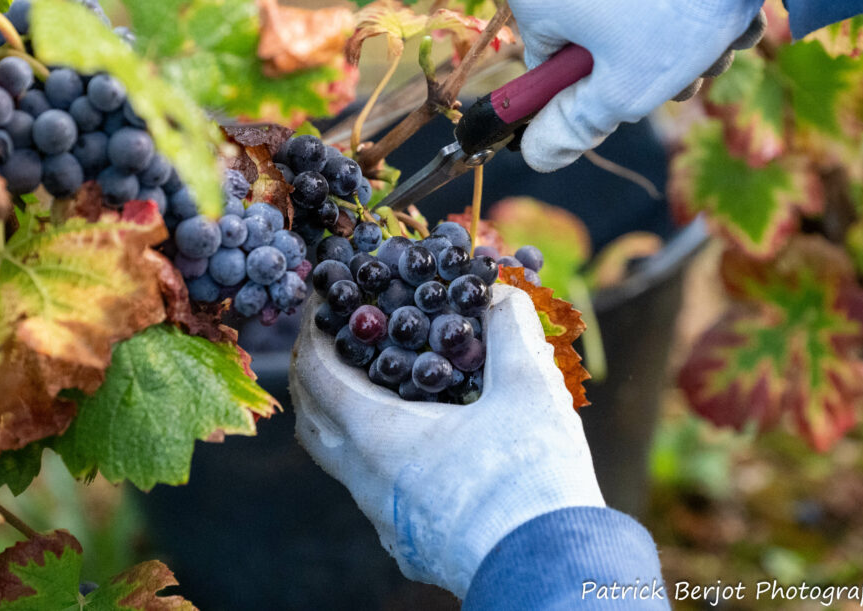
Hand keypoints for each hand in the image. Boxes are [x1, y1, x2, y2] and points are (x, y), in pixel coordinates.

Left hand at [289, 285, 602, 597]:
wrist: (550, 569)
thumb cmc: (533, 478)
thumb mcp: (530, 389)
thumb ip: (510, 331)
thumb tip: (500, 294)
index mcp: (376, 437)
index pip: (314, 375)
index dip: (312, 330)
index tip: (323, 299)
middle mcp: (365, 482)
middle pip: (313, 420)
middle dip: (316, 373)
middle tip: (340, 338)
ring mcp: (383, 519)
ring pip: (340, 461)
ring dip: (345, 416)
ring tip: (377, 383)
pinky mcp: (407, 543)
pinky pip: (371, 489)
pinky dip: (374, 452)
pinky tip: (417, 440)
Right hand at [505, 0, 778, 171]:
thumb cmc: (679, 5)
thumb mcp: (625, 87)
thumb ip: (577, 124)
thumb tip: (536, 155)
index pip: (552, 62)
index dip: (598, 87)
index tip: (638, 90)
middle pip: (596, 28)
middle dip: (652, 61)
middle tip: (695, 72)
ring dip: (682, 29)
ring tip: (725, 34)